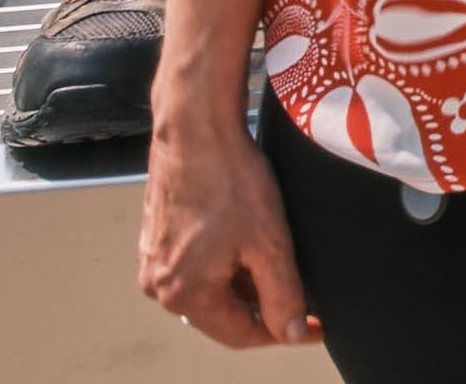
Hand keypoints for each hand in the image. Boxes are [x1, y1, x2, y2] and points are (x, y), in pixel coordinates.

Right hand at [131, 97, 306, 350]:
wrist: (196, 131)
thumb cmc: (228, 179)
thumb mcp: (269, 242)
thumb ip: (283, 294)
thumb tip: (291, 333)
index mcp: (183, 294)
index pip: (239, 334)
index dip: (282, 333)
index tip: (313, 327)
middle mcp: (158, 285)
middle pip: (222, 315)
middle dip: (263, 308)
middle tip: (303, 293)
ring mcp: (152, 262)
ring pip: (210, 291)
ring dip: (245, 286)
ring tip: (277, 263)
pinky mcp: (155, 240)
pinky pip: (195, 269)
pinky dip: (225, 267)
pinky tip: (248, 245)